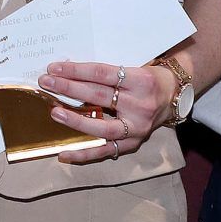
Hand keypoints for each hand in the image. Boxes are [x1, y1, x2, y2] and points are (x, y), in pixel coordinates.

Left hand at [37, 59, 180, 164]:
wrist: (175, 96)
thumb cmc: (148, 78)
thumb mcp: (133, 68)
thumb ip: (105, 73)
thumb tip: (66, 72)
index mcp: (140, 80)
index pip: (102, 74)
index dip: (76, 71)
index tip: (54, 68)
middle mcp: (140, 104)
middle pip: (99, 96)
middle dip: (69, 89)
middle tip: (46, 83)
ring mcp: (137, 127)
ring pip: (101, 126)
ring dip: (75, 120)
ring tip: (55, 112)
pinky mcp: (133, 143)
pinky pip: (105, 151)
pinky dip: (84, 154)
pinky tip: (63, 153)